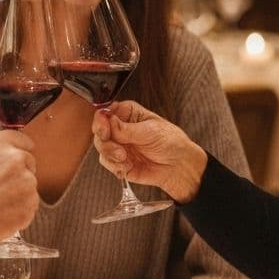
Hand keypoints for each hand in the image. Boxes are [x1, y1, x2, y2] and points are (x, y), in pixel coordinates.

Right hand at [0, 131, 37, 246]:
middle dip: (18, 173)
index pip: (20, 139)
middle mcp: (14, 158)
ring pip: (29, 185)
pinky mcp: (31, 202)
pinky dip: (19, 211)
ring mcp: (26, 180)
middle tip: (0, 189)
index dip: (19, 150)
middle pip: (28, 161)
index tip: (18, 157)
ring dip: (18, 194)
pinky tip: (0, 216)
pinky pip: (30, 205)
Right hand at [92, 100, 207, 201]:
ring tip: (124, 158)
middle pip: (99, 130)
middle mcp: (120, 128)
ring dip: (110, 154)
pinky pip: (107, 162)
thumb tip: (107, 120)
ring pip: (101, 147)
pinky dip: (114, 166)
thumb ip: (126, 128)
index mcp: (127, 113)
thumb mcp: (150, 131)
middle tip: (117, 148)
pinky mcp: (118, 162)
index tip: (105, 128)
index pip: (106, 112)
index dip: (101, 120)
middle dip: (105, 141)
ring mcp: (118, 145)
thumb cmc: (171, 142)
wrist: (179, 166)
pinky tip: (126, 166)